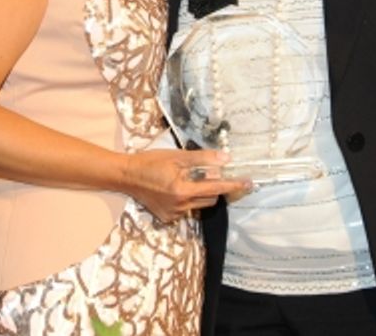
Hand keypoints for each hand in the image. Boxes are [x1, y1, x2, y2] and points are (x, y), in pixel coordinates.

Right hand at [122, 148, 250, 222]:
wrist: (126, 176)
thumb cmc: (151, 162)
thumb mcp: (177, 156)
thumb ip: (202, 159)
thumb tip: (226, 159)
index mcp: (183, 190)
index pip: (216, 188)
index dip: (233, 185)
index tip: (249, 183)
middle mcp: (180, 206)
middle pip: (210, 199)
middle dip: (214, 187)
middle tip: (207, 173)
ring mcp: (173, 214)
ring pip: (199, 205)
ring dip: (201, 193)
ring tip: (187, 179)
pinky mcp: (167, 218)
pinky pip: (187, 209)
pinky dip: (188, 199)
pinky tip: (174, 189)